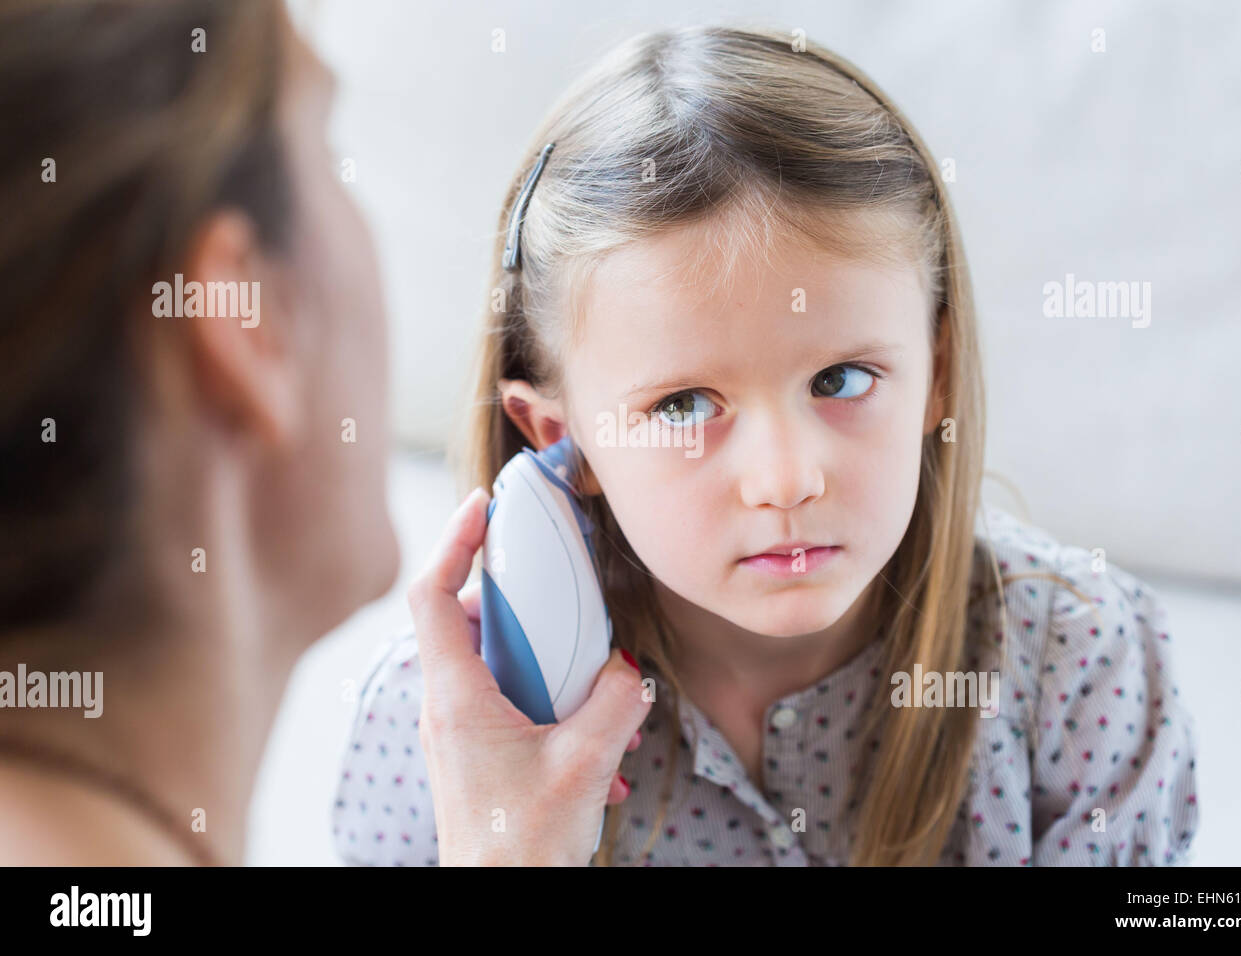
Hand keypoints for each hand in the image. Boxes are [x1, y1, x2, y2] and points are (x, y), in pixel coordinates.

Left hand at [408, 487, 651, 865]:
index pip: (433, 596)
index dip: (453, 541)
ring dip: (538, 654)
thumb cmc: (524, 846)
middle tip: (556, 586)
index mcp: (458, 697)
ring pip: (490, 660)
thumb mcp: (585, 766)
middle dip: (515, 598)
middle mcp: (448, 707)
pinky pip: (506, 699)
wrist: (502, 902)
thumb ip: (615, 704)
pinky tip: (591, 736)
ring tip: (586, 673)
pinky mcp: (478, 752)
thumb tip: (629, 669)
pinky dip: (545, 697)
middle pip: (466, 620)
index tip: (483, 505)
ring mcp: (460, 731)